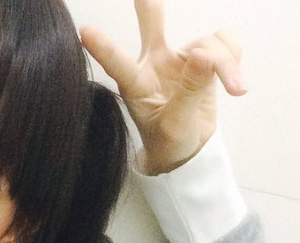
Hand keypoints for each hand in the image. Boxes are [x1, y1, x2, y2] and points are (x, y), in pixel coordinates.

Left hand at [80, 0, 246, 174]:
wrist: (186, 149)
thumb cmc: (168, 141)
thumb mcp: (175, 125)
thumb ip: (188, 91)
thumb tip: (202, 53)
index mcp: (136, 85)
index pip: (117, 64)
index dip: (102, 48)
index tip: (84, 30)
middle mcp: (155, 65)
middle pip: (151, 26)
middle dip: (149, 8)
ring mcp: (179, 60)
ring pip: (207, 43)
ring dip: (225, 63)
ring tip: (237, 89)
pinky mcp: (203, 60)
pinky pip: (223, 42)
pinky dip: (233, 55)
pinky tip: (234, 79)